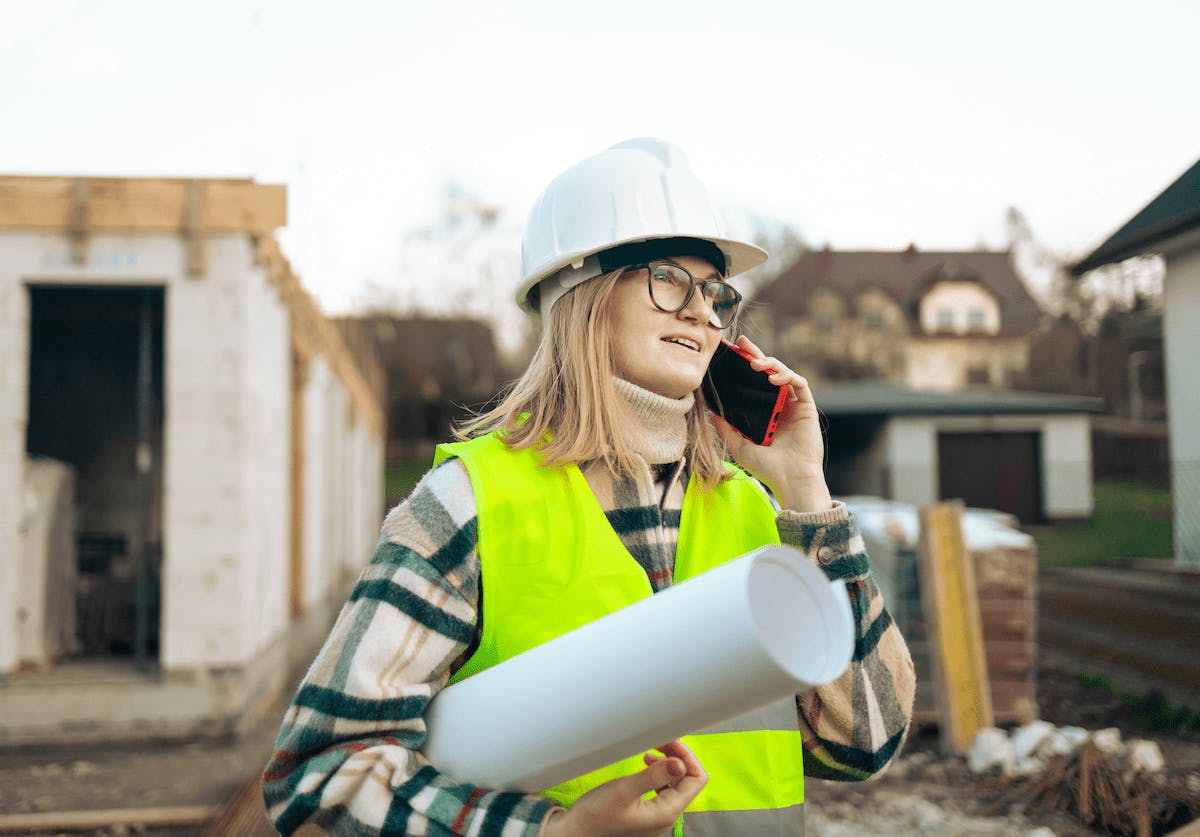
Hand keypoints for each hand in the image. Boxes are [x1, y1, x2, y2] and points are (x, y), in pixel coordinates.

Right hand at [542, 740, 706, 836]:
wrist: (574, 834)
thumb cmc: (595, 817)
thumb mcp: (624, 790)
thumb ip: (654, 776)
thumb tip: (680, 764)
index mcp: (666, 812)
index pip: (696, 779)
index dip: (687, 756)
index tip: (670, 741)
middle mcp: (665, 816)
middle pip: (687, 780)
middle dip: (677, 756)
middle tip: (660, 740)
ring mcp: (655, 816)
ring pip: (674, 784)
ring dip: (667, 763)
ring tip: (651, 750)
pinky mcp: (644, 814)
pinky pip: (661, 790)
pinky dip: (658, 773)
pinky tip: (644, 765)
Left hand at [711, 335, 832, 512]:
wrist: (790, 480)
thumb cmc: (768, 468)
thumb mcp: (740, 446)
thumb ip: (727, 429)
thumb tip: (711, 414)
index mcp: (766, 414)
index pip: (755, 384)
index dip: (746, 367)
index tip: (734, 353)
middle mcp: (780, 407)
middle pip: (769, 373)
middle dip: (757, 356)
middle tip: (744, 344)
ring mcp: (794, 406)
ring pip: (785, 374)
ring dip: (771, 365)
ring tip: (756, 364)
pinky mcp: (807, 407)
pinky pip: (800, 384)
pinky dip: (787, 376)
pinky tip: (774, 378)